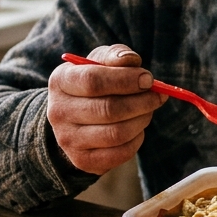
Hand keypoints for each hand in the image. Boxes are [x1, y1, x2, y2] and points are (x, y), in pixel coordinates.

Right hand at [47, 44, 164, 174]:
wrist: (74, 117)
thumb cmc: (93, 82)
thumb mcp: (100, 62)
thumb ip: (116, 56)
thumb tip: (131, 61)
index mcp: (60, 81)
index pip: (92, 81)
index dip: (125, 80)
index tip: (148, 79)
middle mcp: (58, 112)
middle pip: (108, 109)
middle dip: (141, 102)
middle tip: (158, 95)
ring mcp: (68, 140)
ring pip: (117, 133)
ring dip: (142, 120)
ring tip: (148, 110)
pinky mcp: (82, 160)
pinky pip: (120, 153)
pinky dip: (137, 139)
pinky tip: (137, 128)